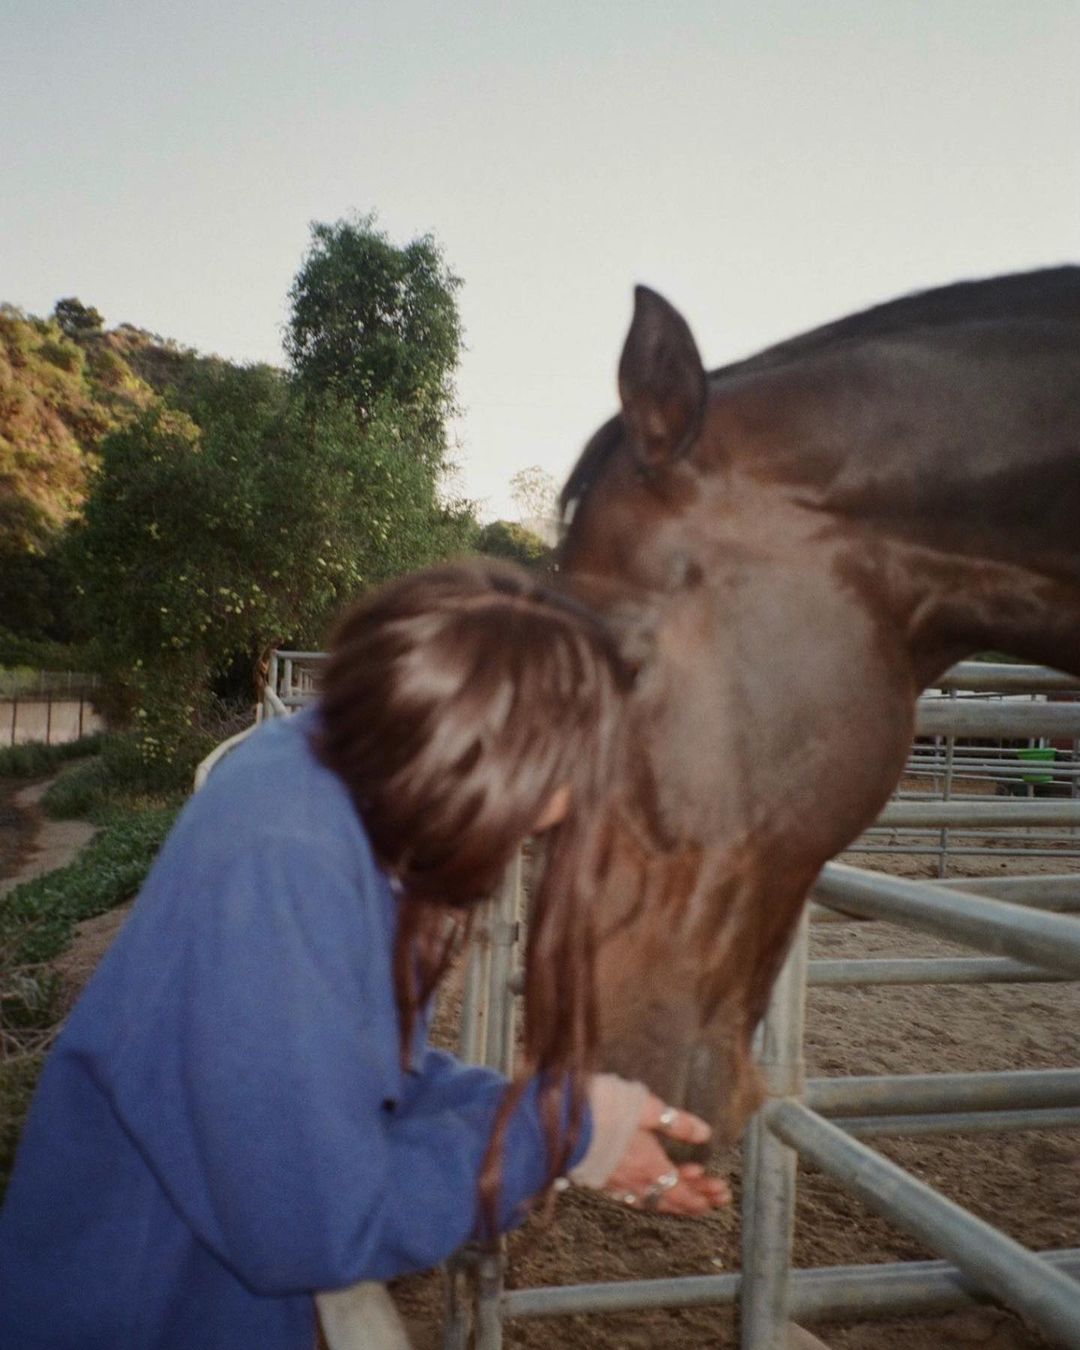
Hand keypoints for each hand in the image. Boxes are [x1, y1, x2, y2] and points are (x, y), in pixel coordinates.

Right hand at [604, 1094, 730, 1216]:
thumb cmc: (604, 1109)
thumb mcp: (647, 1108)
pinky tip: (651, 1194)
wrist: (561, 1121)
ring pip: (652, 1201)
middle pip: (670, 1200)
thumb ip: (677, 1123)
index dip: (703, 1194)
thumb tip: (705, 1134)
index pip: (683, 1189)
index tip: (720, 1194)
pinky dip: (650, 1199)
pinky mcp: (601, 1180)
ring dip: (675, 1202)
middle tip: (716, 1200)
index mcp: (650, 1165)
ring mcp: (616, 1184)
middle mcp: (635, 1181)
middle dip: (697, 1201)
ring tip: (691, 1200)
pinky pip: (632, 1198)